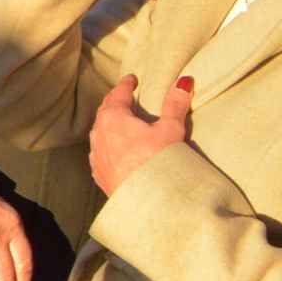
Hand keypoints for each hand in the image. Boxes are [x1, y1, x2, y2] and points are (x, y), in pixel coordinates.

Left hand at [91, 75, 192, 196]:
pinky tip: (113, 150)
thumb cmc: (159, 161)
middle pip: (105, 112)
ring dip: (109, 124)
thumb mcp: (171, 129)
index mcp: (113, 119)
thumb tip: (184, 80)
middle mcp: (99, 135)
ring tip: (119, 121)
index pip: (118, 95)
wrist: (149, 201)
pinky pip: (100, 153)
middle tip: (123, 96)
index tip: (132, 79)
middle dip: (115, 102)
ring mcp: (97, 156)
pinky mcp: (100, 174)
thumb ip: (176, 104)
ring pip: (100, 133)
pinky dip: (107, 145)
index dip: (126, 85)